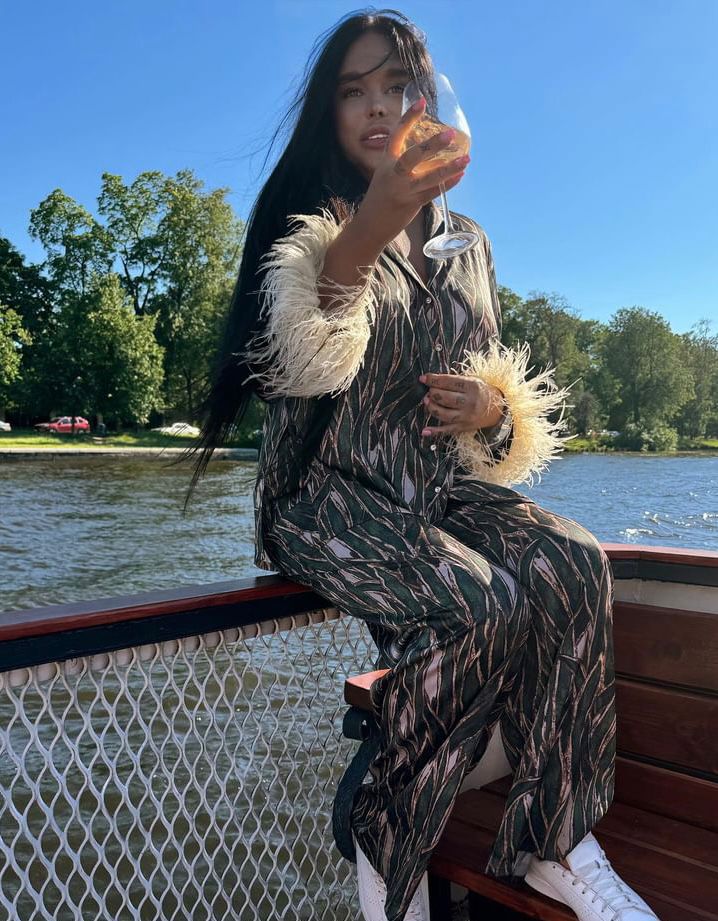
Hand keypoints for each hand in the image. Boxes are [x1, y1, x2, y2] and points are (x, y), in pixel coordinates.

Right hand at [354, 97, 469, 248]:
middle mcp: (393, 174)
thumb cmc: (381, 198)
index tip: (422, 101)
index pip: (396, 134)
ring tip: (466, 159)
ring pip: (427, 177)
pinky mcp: (410, 204)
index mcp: (386, 162)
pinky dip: (447, 184)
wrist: (369, 225)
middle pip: (412, 156)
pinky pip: (432, 192)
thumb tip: (431, 151)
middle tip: (450, 134)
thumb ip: (404, 163)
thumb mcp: (387, 175)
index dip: (409, 117)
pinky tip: (460, 175)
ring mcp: (402, 190)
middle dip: (432, 145)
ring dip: (448, 168)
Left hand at [418, 372, 504, 436]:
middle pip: (444, 398)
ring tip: (427, 401)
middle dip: (432, 393)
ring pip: (443, 414)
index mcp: (472, 386)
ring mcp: (466, 416)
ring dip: (431, 407)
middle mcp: (470, 402)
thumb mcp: (472, 380)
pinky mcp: (464, 427)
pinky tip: (425, 431)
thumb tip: (432, 382)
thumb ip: (454, 381)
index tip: (423, 379)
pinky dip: (435, 431)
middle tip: (429, 391)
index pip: (448, 382)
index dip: (432, 380)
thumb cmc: (481, 392)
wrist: (498, 409)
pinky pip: (447, 430)